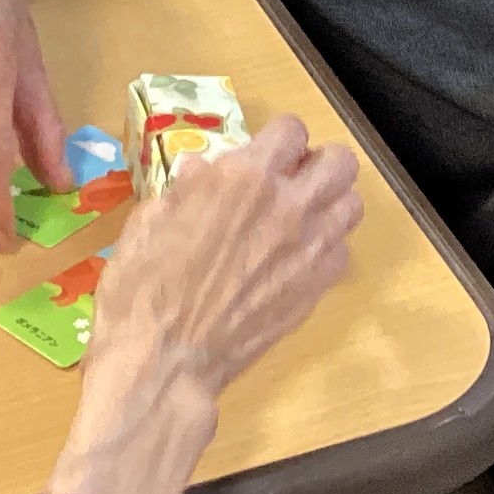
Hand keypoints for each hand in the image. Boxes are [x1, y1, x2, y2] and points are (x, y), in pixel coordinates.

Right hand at [41, 117, 360, 493]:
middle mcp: (287, 207)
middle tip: (292, 180)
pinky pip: (341, 251)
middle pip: (338, 162)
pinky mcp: (315, 289)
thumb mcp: (147, 223)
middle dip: (317, 163)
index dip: (277, 140)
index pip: (291, 131)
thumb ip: (184, 191)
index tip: (262, 155)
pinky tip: (295, 258)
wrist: (166, 363)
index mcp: (242, 179)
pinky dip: (325, 247)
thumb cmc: (142, 290)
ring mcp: (308, 250)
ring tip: (301, 216)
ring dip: (329, 203)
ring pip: (351, 204)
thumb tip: (201, 174)